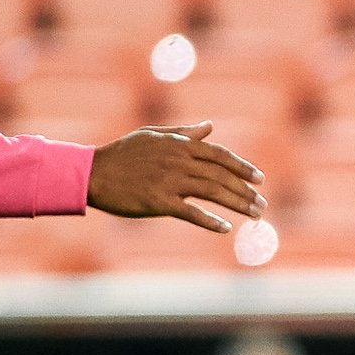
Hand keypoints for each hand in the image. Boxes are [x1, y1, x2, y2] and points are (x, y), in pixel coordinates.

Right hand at [87, 125, 266, 231]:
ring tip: (256, 216)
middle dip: (246, 191)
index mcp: (178, 145)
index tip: (260, 179)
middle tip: (263, 205)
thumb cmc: (123, 154)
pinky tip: (226, 228)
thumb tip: (210, 126)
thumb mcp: (153, 136)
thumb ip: (184, 133)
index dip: (242, 167)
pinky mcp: (158, 201)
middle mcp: (178, 161)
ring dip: (238, 205)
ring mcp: (169, 180)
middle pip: (221, 176)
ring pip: (212, 192)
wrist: (92, 172)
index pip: (219, 155)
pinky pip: (190, 212)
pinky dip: (210, 221)